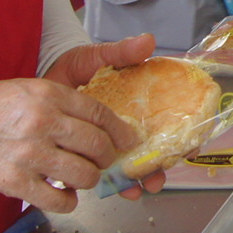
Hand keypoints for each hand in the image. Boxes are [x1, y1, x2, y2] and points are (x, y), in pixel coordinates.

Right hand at [0, 68, 140, 214]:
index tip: (127, 141)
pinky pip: (59, 201)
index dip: (120, 131)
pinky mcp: (16, 182)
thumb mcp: (30, 90)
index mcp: (49, 95)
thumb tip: (100, 126)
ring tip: (79, 178)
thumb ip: (64, 104)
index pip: (100, 113)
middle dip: (106, 158)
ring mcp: (30, 154)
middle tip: (101, 161)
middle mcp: (43, 122)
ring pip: (84, 176)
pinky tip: (62, 196)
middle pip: (97, 146)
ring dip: (88, 180)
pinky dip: (68, 202)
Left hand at [43, 33, 167, 197]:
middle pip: (154, 152)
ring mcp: (110, 141)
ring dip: (135, 181)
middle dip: (157, 169)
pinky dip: (110, 183)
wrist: (44, 76)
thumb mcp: (98, 57)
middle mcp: (130, 126)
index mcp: (140, 104)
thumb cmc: (76, 66)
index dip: (182, 137)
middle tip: (155, 180)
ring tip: (134, 191)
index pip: (170, 123)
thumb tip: (148, 41)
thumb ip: (121, 53)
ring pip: (130, 167)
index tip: (188, 147)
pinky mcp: (88, 151)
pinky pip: (103, 172)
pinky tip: (111, 189)